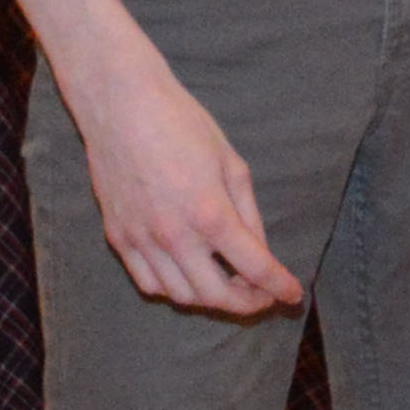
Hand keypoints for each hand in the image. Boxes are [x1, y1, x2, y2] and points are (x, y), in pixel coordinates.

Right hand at [60, 47, 306, 315]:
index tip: (292, 294)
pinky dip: (173, 289)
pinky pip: (148, 282)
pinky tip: (189, 275)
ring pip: (180, 295)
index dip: (279, 287)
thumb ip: (248, 214)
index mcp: (210, 213)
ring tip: (228, 284)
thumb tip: (260, 251)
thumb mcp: (232, 164)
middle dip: (246, 303)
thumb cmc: (182, 125)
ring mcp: (141, 239)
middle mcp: (174, 234)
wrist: (121, 105)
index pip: (254, 268)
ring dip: (210, 299)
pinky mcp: (117, 237)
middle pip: (216, 295)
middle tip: (261, 296)